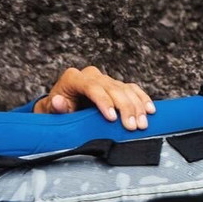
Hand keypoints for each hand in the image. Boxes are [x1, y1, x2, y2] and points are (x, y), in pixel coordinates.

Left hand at [34, 66, 154, 129]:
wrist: (63, 106)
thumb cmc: (58, 110)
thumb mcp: (52, 110)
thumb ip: (56, 107)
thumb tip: (59, 101)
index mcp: (74, 78)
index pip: (92, 87)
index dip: (104, 102)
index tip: (112, 118)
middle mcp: (91, 75)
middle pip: (113, 88)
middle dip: (125, 108)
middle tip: (131, 126)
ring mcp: (105, 79)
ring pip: (125, 89)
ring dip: (136, 106)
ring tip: (142, 123)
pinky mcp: (116, 85)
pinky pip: (132, 89)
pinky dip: (142, 99)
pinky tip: (150, 109)